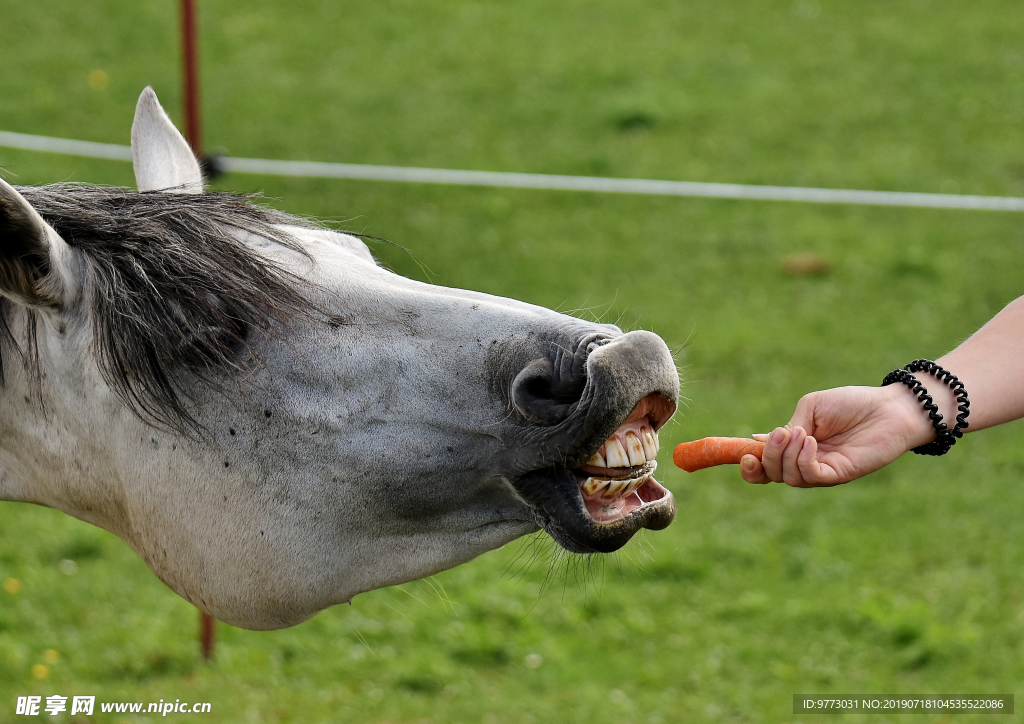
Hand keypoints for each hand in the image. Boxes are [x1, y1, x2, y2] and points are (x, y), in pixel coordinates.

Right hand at [740, 385, 932, 486]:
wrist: (888, 408)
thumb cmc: (851, 403)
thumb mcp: (811, 407)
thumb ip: (790, 426)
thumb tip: (759, 440)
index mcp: (793, 446)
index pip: (764, 464)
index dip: (749, 465)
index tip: (743, 455)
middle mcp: (804, 462)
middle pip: (771, 474)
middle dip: (766, 457)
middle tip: (779, 435)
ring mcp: (821, 471)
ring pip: (788, 477)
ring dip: (786, 455)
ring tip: (802, 433)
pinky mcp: (838, 475)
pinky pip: (811, 477)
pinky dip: (803, 461)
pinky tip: (811, 441)